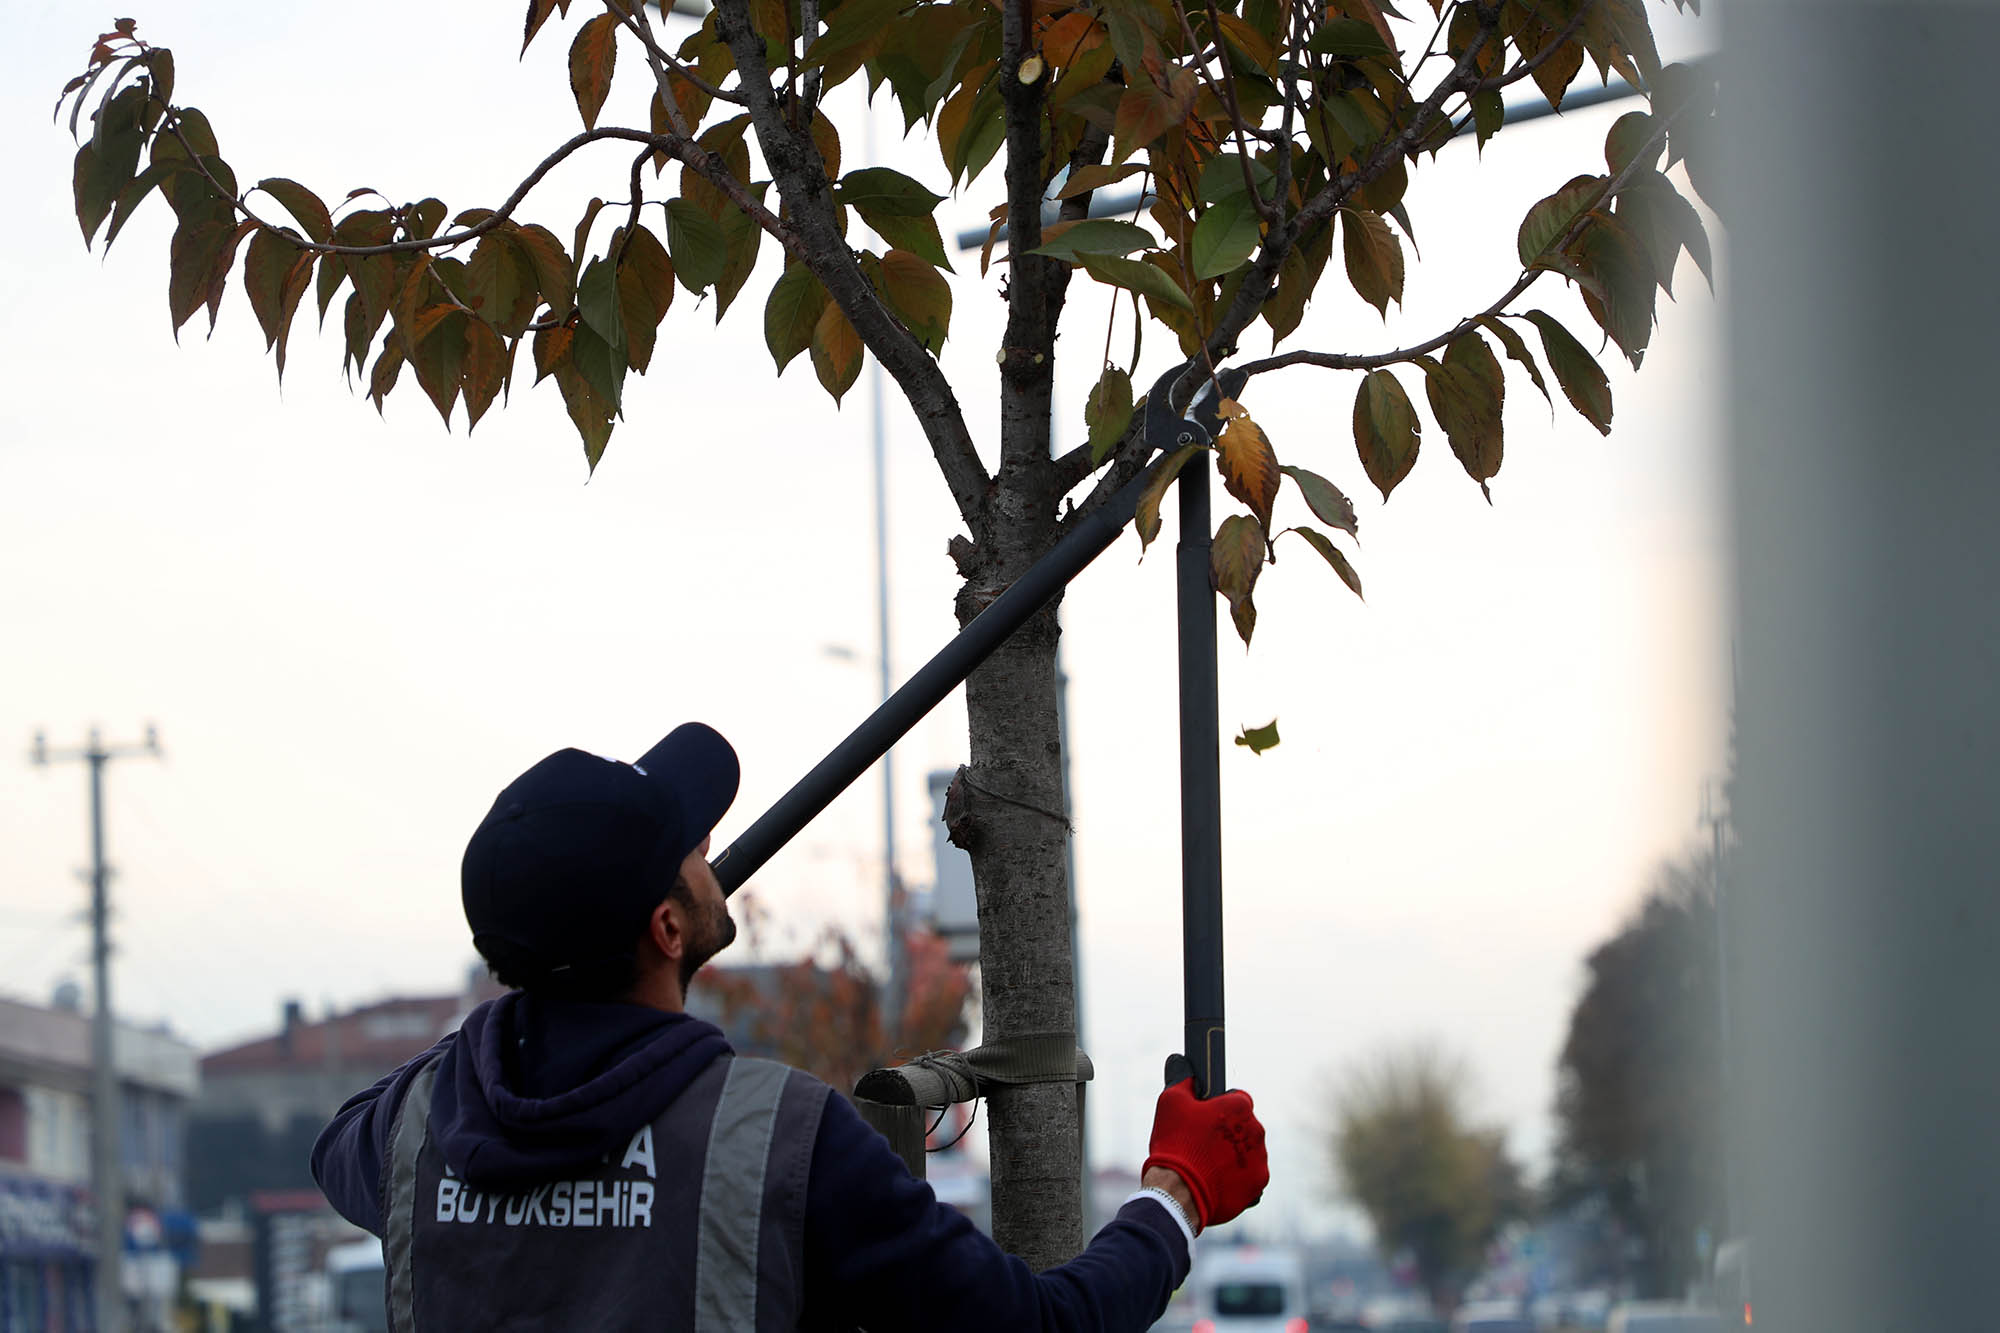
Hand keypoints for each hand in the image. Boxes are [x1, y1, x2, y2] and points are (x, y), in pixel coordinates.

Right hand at [1143, 1076, 1268, 1228]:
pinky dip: (1237, 1179)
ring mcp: (1259, 1160)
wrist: (1178, 1191)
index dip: (1221, 1106)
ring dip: (1234, 1155)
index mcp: (1240, 1107)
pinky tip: (1216, 1181)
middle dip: (1228, 1132)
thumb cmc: (1175, 1144)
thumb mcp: (1171, 1101)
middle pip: (1244, 1126)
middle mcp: (1256, 1131)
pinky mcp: (1258, 1185)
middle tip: (1203, 1143)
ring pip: (1248, 1152)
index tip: (1207, 1117)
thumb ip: (1182, 1079)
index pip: (1237, 1098)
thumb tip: (1181, 1062)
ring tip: (1208, 1165)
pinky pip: (1250, 1177)